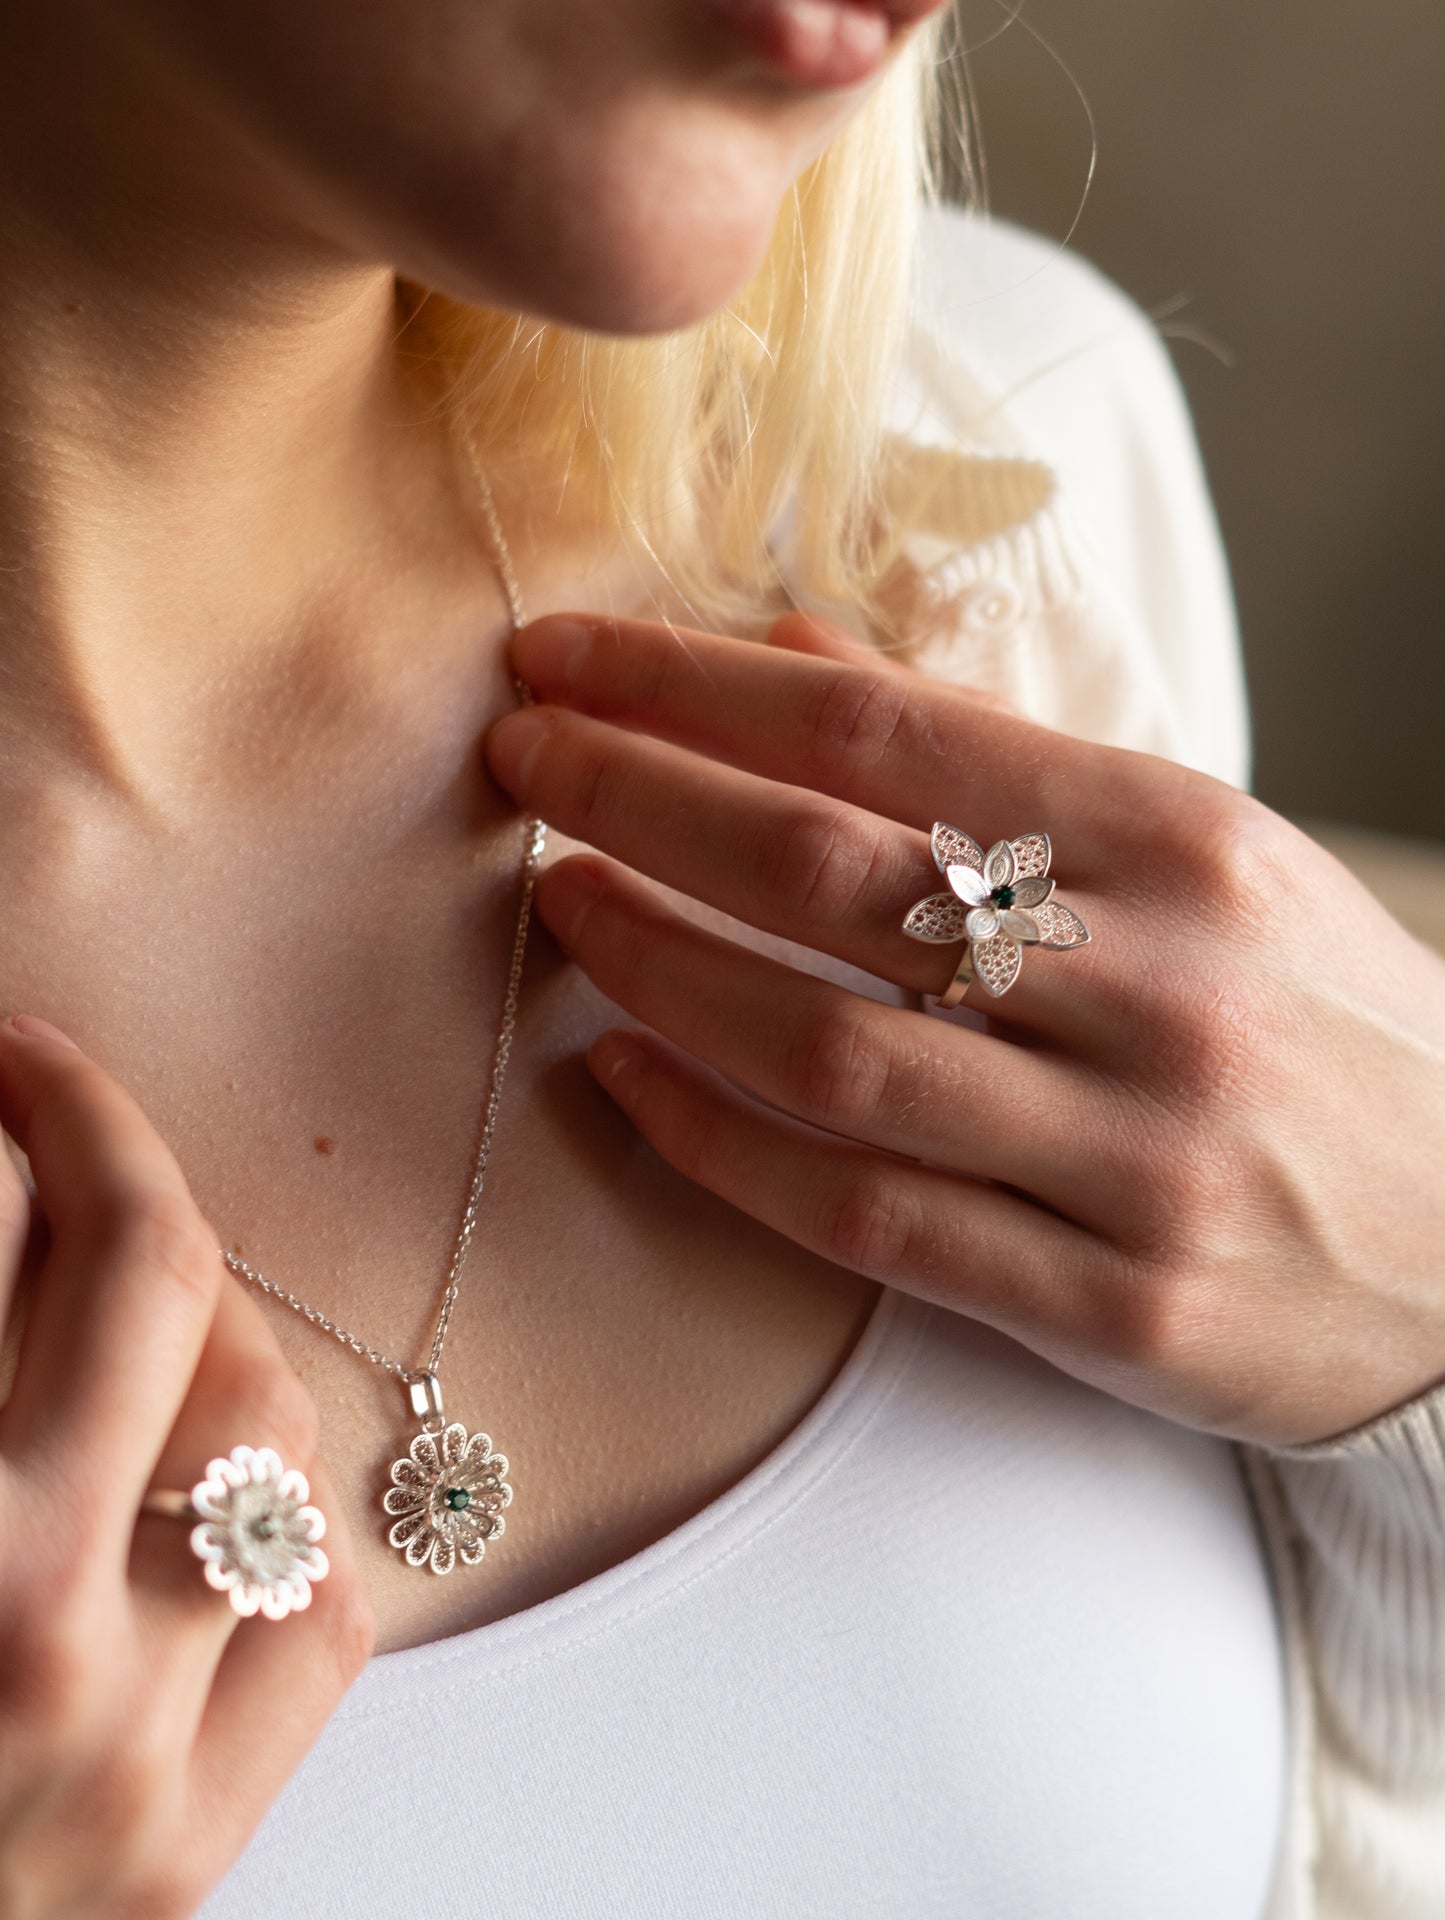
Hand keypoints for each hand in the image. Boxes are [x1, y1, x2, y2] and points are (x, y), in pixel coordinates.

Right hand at [0, 1017, 373, 1917]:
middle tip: (45, 1094)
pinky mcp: (188, 1853)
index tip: (4, 1066)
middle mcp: (25, 1645)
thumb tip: (9, 1207)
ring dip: (201, 1320)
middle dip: (107, 1146)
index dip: (23, 1112)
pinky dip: (274, 1515)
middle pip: (159, 1283)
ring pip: (265, 1430)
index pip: (6, 1232)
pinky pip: (318, 1616)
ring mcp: (132, 1759)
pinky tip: (193, 1476)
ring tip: (123, 1282)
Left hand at [485, 612, 1444, 1448]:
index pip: (883, 735)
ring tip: (554, 908)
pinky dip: (721, 1144)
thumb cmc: (1319, 1021)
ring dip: (657, 969)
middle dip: (639, 803)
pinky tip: (624, 1080)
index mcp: (1184, 838)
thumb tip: (789, 658)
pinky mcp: (1113, 1306)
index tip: (563, 660)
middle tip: (519, 766)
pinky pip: (868, 1218)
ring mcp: (1137, 1156)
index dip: (692, 688)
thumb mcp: (1203, 855)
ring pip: (828, 1049)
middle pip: (831, 876)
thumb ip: (996, 758)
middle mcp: (1161, 985)